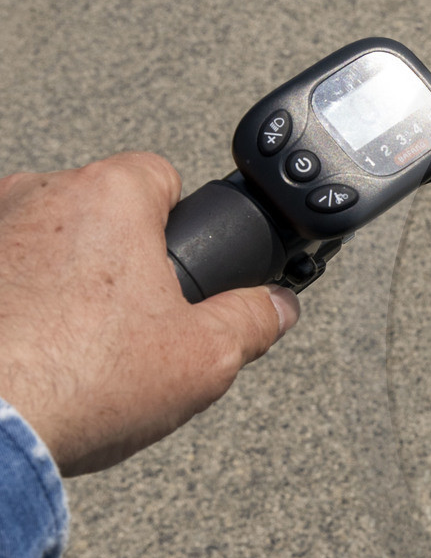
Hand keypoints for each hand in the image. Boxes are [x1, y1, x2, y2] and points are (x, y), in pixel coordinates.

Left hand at [0, 153, 298, 476]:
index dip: (179, 224)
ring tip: (72, 348)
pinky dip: (16, 302)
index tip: (178, 269)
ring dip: (59, 278)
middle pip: (98, 212)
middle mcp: (37, 194)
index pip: (159, 175)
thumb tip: (276, 305)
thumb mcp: (203, 359)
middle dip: (117, 258)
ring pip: (43, 241)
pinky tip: (28, 351)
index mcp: (107, 195)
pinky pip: (3, 273)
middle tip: (130, 324)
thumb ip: (251, 320)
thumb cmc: (77, 382)